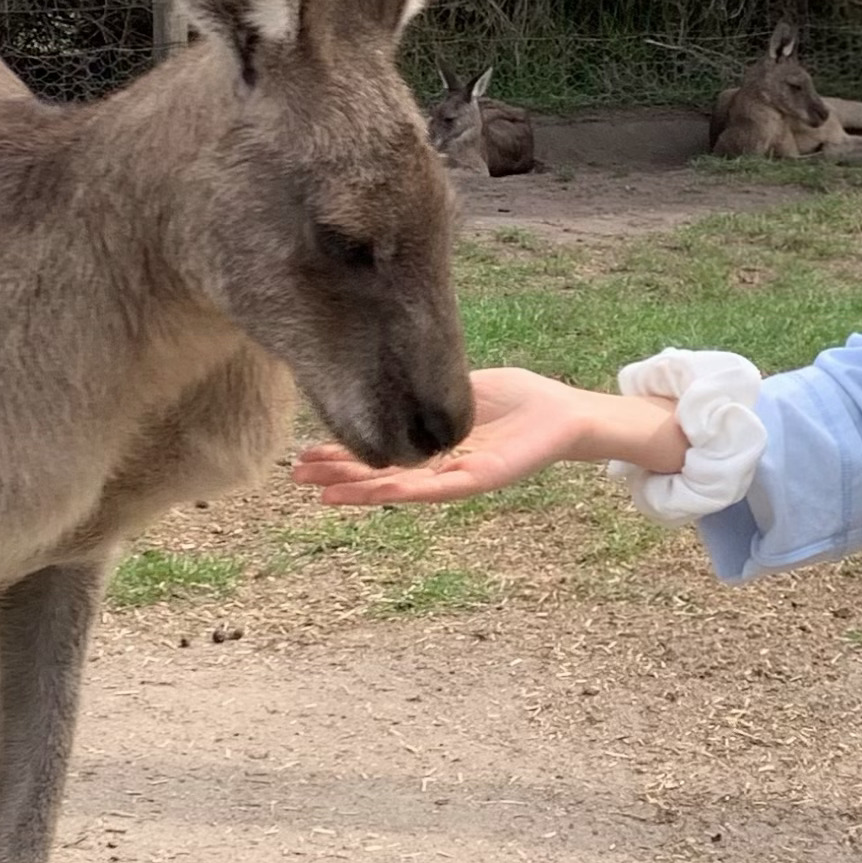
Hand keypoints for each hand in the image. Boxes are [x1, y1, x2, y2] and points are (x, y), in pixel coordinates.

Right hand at [289, 365, 683, 508]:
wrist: (564, 415)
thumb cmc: (521, 399)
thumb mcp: (463, 386)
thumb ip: (429, 387)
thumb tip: (388, 368)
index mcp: (431, 446)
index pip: (378, 451)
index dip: (343, 453)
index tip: (307, 452)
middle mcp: (438, 467)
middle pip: (379, 473)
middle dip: (338, 474)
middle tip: (297, 475)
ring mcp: (456, 477)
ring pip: (398, 487)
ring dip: (360, 491)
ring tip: (322, 494)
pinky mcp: (478, 480)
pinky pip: (435, 488)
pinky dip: (404, 491)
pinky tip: (376, 492)